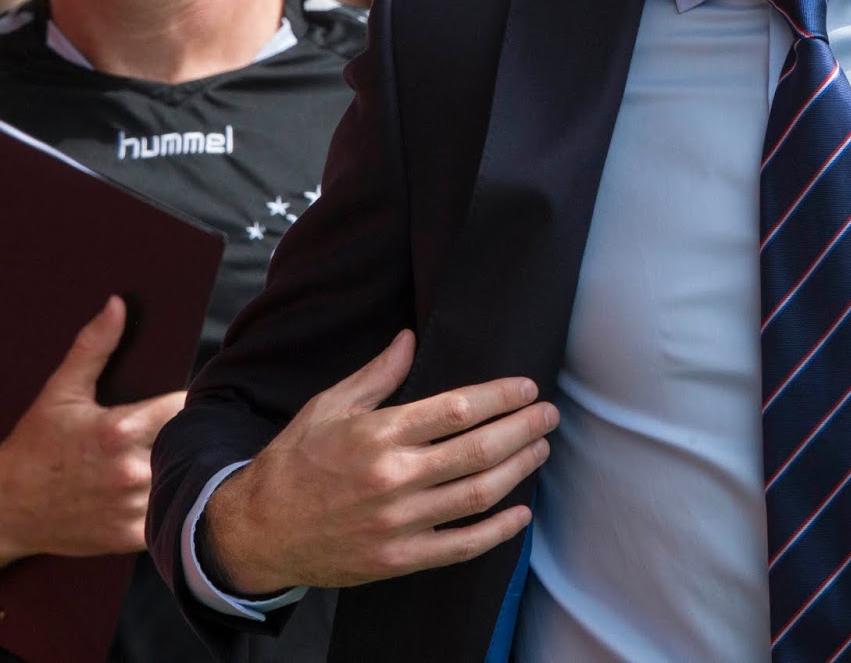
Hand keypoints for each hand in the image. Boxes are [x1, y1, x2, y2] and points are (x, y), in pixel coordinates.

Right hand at [0, 295, 185, 565]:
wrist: (3, 510)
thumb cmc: (34, 448)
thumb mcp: (60, 393)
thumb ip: (94, 347)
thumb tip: (118, 304)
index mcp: (120, 430)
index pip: (187, 406)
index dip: (196, 399)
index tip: (199, 396)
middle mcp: (130, 470)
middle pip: (191, 443)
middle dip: (194, 434)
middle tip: (197, 427)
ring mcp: (131, 506)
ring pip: (184, 480)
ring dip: (185, 469)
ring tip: (184, 458)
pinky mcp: (128, 536)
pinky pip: (170, 518)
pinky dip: (173, 506)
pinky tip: (168, 491)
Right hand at [204, 329, 556, 594]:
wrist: (256, 532)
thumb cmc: (294, 462)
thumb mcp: (328, 407)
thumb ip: (376, 375)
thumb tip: (410, 338)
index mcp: (378, 434)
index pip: (457, 409)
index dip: (500, 397)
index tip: (527, 388)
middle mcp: (392, 478)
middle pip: (478, 450)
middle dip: (523, 429)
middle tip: (548, 415)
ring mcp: (398, 523)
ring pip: (477, 495)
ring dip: (518, 470)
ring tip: (540, 449)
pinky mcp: (398, 559)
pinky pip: (460, 547)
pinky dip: (498, 532)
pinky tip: (521, 513)